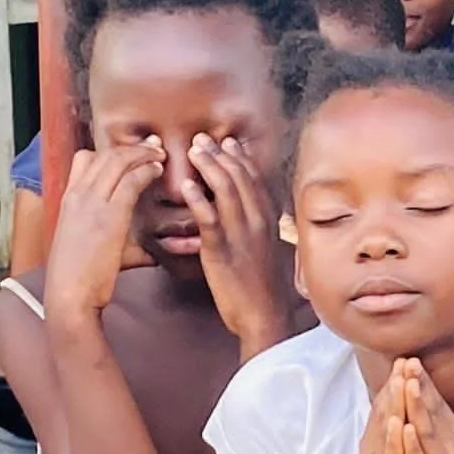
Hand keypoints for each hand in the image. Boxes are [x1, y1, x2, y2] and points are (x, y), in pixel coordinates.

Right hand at [45, 142, 162, 314]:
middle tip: (154, 145)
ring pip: (118, 161)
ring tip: (159, 154)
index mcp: (68, 199)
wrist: (69, 294)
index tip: (132, 153)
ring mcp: (91, 202)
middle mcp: (77, 195)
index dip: (110, 151)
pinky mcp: (110, 214)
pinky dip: (147, 170)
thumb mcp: (91, 248)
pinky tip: (158, 171)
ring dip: (143, 153)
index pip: (85, 159)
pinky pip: (131, 180)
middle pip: (105, 154)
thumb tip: (149, 254)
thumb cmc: (81, 277)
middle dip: (132, 147)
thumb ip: (117, 242)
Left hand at [182, 134, 291, 343]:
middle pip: (239, 178)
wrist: (263, 315)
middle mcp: (257, 221)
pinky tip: (186, 186)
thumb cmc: (260, 286)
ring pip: (226, 191)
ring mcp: (240, 234)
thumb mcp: (264, 250)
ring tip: (194, 151)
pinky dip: (198, 200)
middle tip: (202, 139)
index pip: (254, 180)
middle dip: (220, 155)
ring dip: (209, 167)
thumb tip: (245, 214)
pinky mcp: (222, 251)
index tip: (227, 143)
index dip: (240, 158)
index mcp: (267, 220)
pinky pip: (210, 219)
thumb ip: (255, 228)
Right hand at [356, 361, 432, 453]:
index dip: (397, 384)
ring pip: (385, 435)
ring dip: (392, 406)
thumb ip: (410, 429)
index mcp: (384, 447)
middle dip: (395, 387)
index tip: (407, 359)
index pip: (388, 409)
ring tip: (399, 381)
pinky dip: (395, 442)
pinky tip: (399, 423)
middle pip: (385, 415)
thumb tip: (413, 399)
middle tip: (402, 361)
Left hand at [401, 360, 453, 453]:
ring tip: (407, 380)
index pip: (443, 410)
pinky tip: (406, 428)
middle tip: (408, 359)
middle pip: (437, 414)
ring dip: (418, 406)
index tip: (413, 362)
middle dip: (421, 386)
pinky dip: (415, 447)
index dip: (427, 385)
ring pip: (431, 434)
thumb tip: (443, 422)